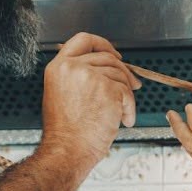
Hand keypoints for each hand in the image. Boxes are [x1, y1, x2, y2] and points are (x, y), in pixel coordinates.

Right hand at [40, 33, 140, 169]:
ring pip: (120, 75)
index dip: (103, 44)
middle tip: (133, 85)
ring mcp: (90, 76)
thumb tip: (105, 68)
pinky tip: (125, 120)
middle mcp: (73, 67)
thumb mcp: (61, 93)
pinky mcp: (108, 89)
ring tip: (121, 113)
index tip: (115, 54)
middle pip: (107, 57)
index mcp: (58, 66)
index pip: (83, 40)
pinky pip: (127, 93)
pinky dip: (130, 108)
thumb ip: (77, 75)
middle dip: (123, 72)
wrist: (67, 150)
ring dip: (126, 95)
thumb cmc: (66, 132)